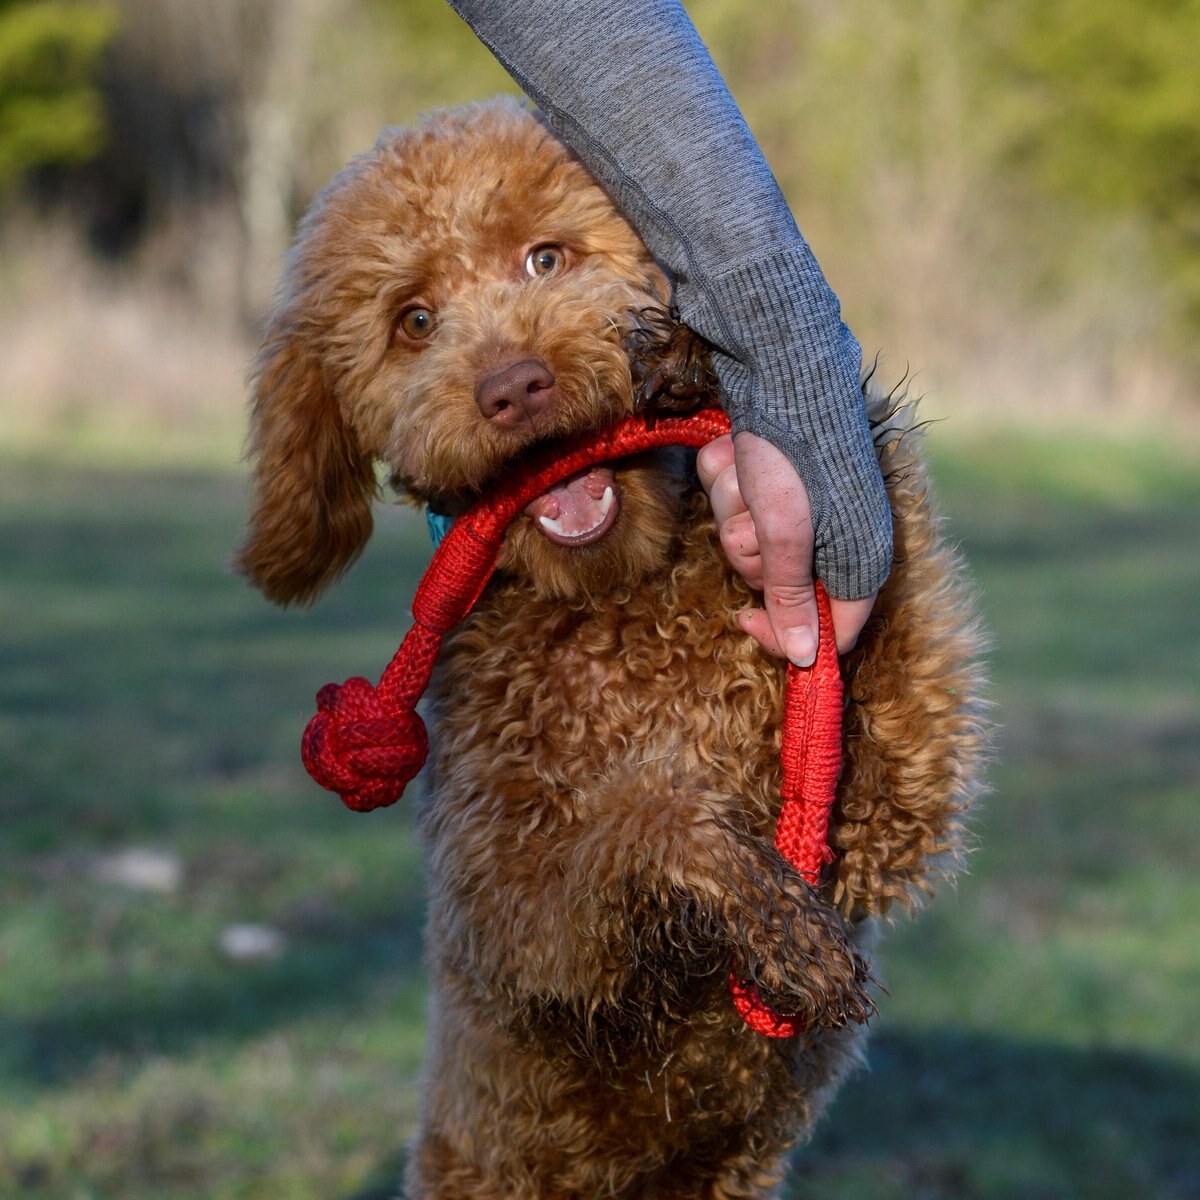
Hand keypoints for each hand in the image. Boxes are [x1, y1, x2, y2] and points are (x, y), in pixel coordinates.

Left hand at [696, 432, 875, 663]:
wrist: (782, 367)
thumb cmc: (793, 454)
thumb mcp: (786, 536)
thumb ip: (791, 598)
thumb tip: (805, 661)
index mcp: (859, 559)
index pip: (830, 632)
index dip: (785, 634)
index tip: (744, 620)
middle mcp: (837, 536)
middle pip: (777, 585)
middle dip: (751, 551)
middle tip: (756, 518)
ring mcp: (803, 504)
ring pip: (748, 539)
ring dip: (735, 508)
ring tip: (750, 473)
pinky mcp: (774, 476)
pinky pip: (735, 500)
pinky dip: (728, 479)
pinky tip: (739, 450)